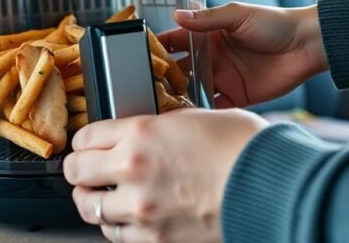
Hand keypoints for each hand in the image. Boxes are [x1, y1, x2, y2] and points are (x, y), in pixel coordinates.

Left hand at [64, 108, 267, 242]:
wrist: (271, 186)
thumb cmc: (244, 148)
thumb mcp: (193, 117)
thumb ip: (157, 126)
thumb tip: (140, 132)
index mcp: (140, 133)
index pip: (84, 137)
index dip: (84, 141)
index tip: (87, 145)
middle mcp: (133, 169)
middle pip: (76, 172)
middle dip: (78, 170)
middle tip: (84, 170)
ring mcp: (142, 208)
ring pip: (90, 208)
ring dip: (94, 201)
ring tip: (101, 196)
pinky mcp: (155, 239)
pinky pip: (116, 235)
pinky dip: (116, 226)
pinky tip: (126, 217)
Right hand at [158, 3, 326, 108]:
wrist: (307, 46)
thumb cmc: (275, 23)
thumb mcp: (238, 15)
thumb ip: (207, 18)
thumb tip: (178, 15)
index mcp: (209, 36)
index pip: (175, 41)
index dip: (158, 49)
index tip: (138, 55)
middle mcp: (211, 59)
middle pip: (179, 70)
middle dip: (162, 78)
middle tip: (144, 86)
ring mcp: (222, 79)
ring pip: (192, 91)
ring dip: (178, 97)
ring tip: (159, 105)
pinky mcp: (236, 97)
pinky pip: (213, 107)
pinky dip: (200, 113)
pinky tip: (187, 118)